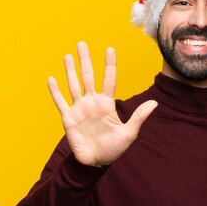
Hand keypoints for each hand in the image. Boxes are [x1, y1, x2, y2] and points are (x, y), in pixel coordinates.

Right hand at [47, 42, 157, 166]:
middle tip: (82, 43)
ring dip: (70, 70)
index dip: (109, 64)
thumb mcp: (129, 133)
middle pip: (88, 76)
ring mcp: (79, 109)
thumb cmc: (114, 148)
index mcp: (107, 103)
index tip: (110, 49)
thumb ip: (139, 117)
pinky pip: (60, 102)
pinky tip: (51, 78)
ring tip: (67, 55)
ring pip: (74, 85)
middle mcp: (92, 102)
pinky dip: (55, 91)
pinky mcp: (68, 118)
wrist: (96, 162)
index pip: (109, 79)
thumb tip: (155, 103)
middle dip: (85, 60)